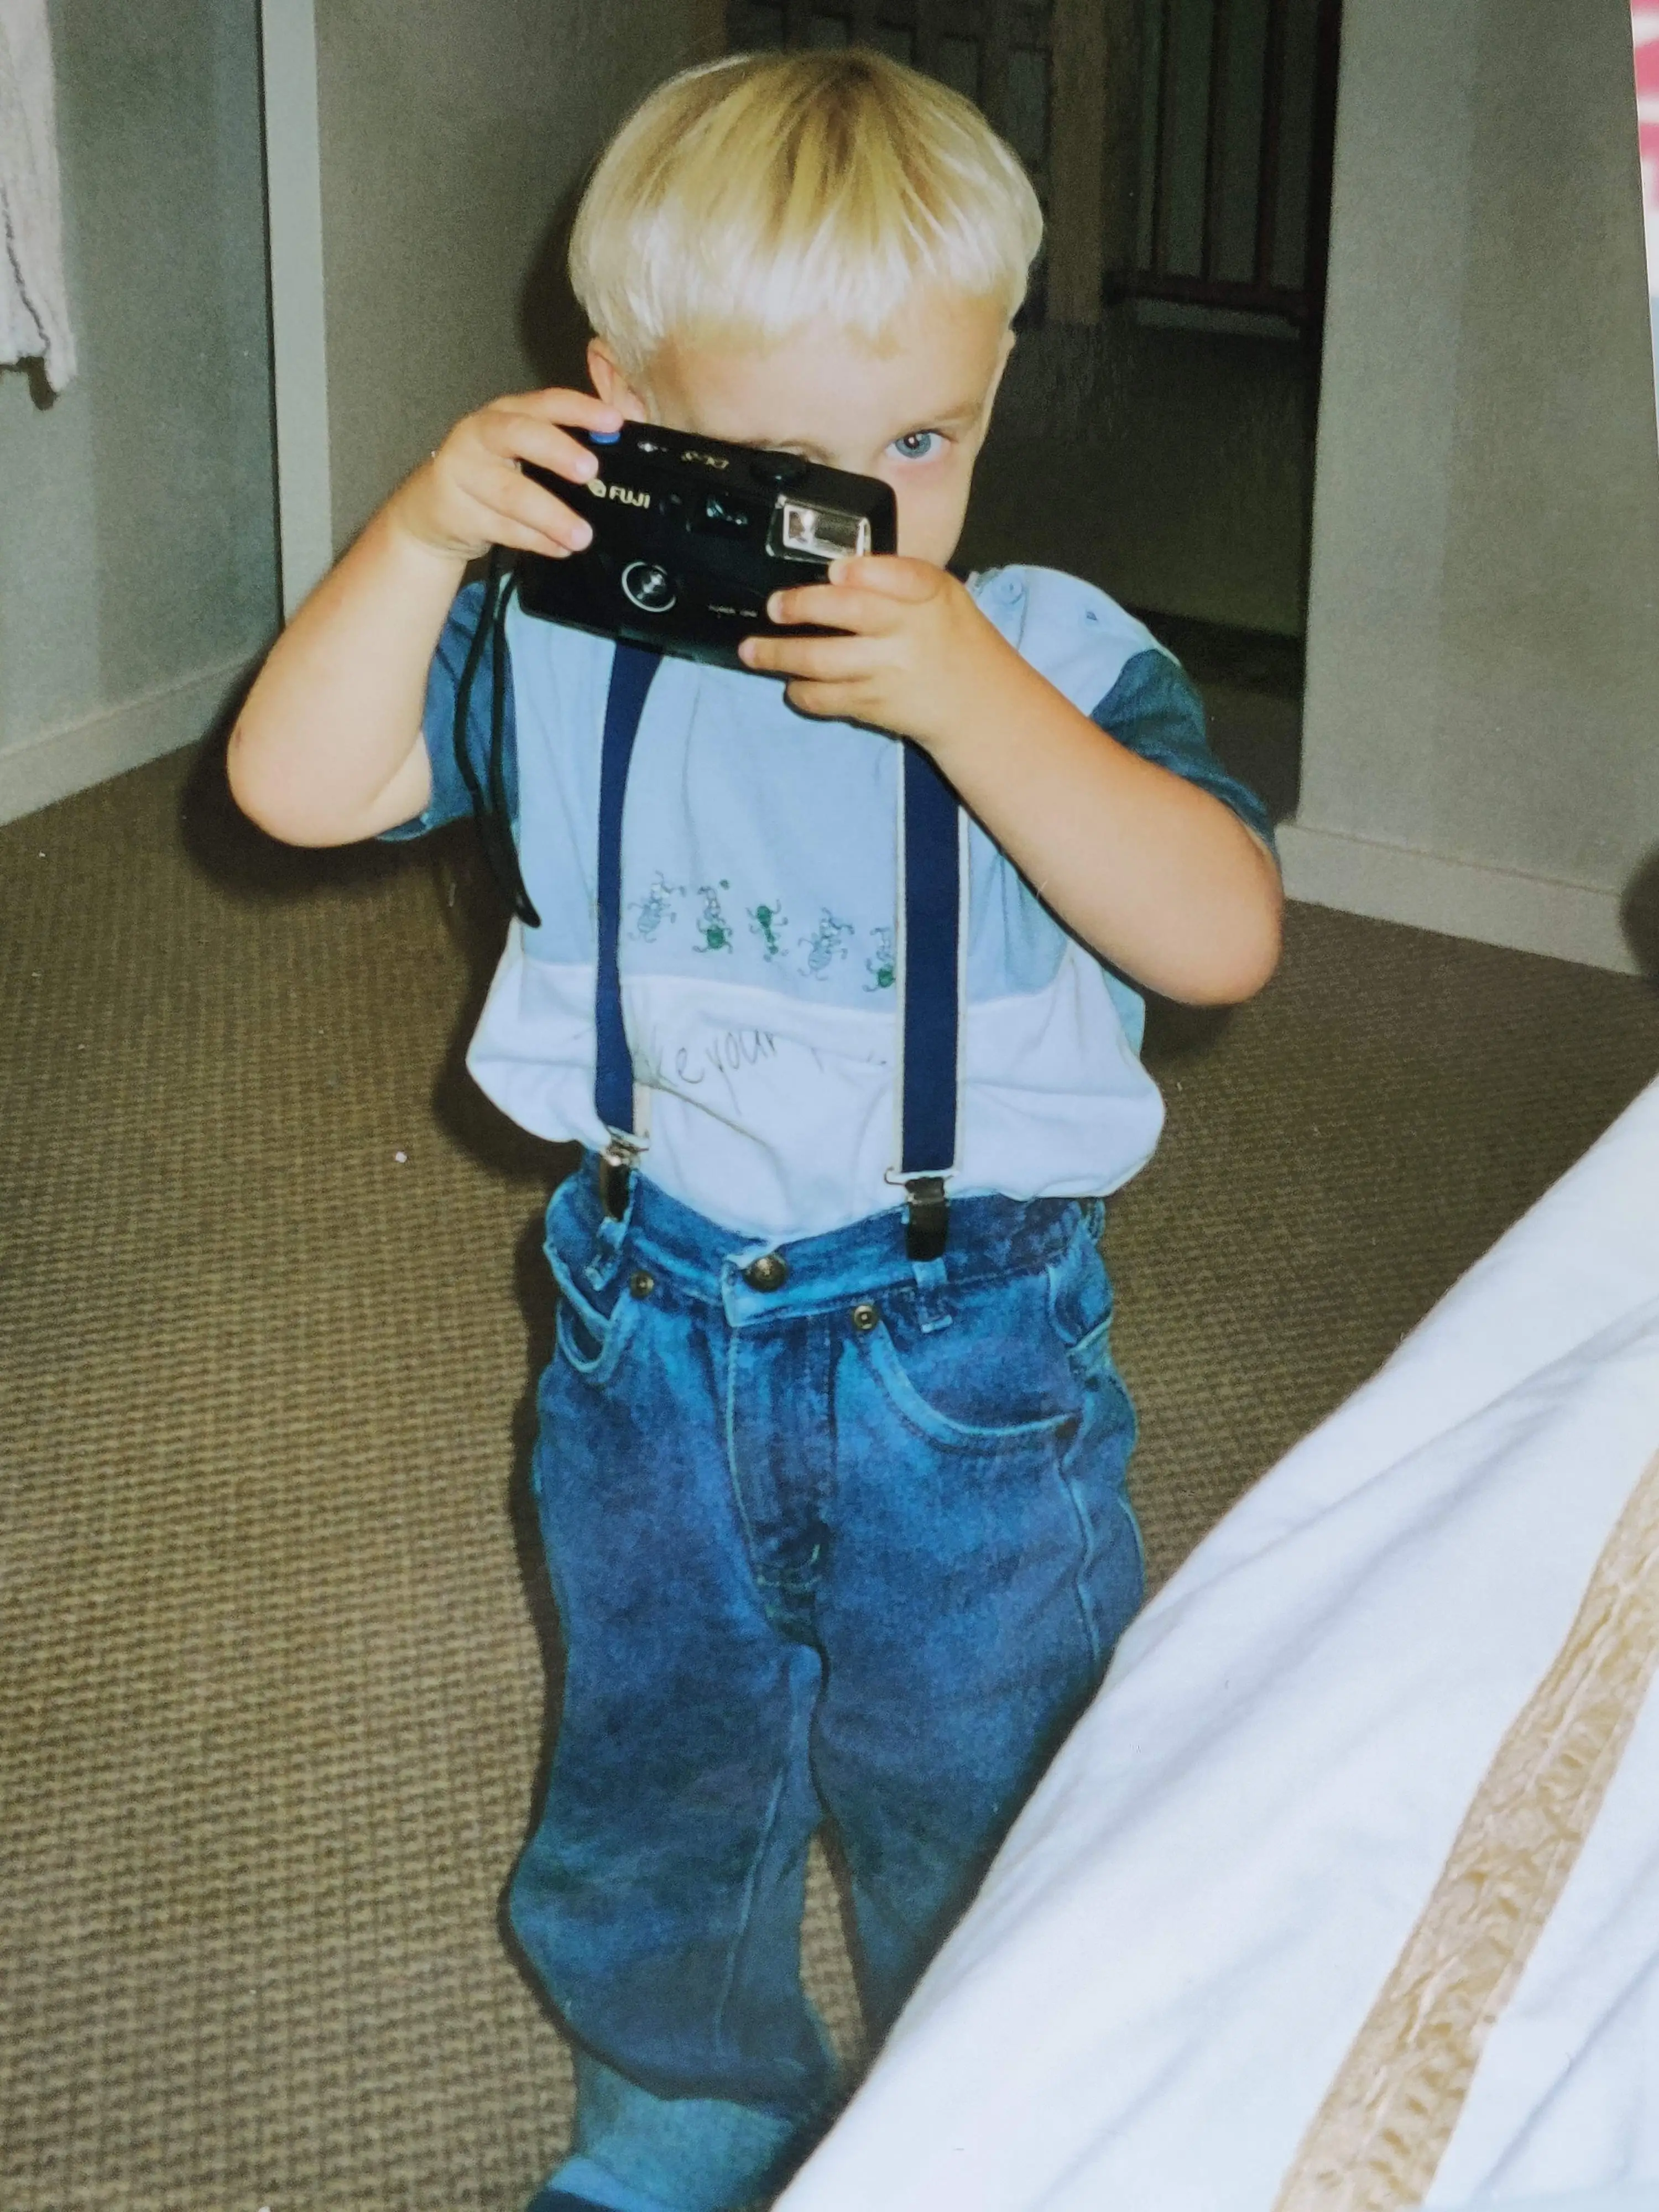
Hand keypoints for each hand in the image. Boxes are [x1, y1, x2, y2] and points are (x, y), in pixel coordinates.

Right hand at [387, 387, 624, 564]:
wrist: (432, 509)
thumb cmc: (493, 474)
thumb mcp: (525, 450)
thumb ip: (567, 442)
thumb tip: (623, 436)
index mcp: (507, 413)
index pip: (546, 403)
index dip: (580, 409)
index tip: (615, 422)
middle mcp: (482, 434)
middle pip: (520, 436)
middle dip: (558, 451)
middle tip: (590, 471)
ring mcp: (464, 472)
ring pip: (511, 492)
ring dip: (551, 515)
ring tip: (582, 536)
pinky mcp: (457, 511)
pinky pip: (502, 528)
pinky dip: (535, 541)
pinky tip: (560, 549)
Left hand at [738, 557, 1025, 750]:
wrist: (976, 704)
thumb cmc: (948, 637)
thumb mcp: (939, 594)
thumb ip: (895, 577)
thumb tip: (834, 573)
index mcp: (927, 595)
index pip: (900, 575)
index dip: (862, 573)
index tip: (834, 572)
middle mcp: (908, 632)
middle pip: (847, 612)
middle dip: (801, 607)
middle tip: (773, 607)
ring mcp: (888, 673)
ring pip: (823, 662)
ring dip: (779, 656)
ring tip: (752, 651)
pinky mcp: (874, 707)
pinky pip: (827, 699)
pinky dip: (802, 692)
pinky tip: (792, 683)